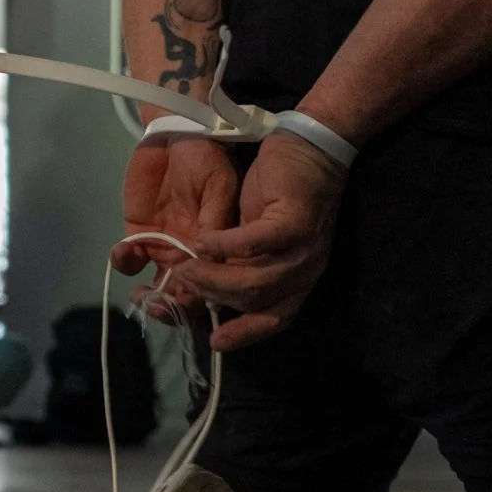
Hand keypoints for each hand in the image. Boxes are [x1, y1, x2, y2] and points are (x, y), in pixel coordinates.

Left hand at [114, 137, 240, 305]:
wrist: (173, 133)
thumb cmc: (204, 157)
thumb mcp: (219, 185)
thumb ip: (216, 221)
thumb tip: (214, 262)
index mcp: (219, 246)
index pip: (215, 282)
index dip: (204, 295)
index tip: (188, 295)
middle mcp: (192, 253)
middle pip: (185, 293)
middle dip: (171, 307)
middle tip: (157, 306)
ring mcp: (165, 246)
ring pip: (157, 285)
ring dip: (148, 296)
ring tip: (140, 295)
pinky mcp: (139, 233)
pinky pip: (130, 259)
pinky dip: (125, 262)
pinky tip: (124, 253)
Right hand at [184, 131, 348, 350]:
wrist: (310, 148)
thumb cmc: (280, 193)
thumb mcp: (258, 238)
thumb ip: (239, 264)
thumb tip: (207, 290)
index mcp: (300, 280)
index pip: (276, 319)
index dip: (245, 335)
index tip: (215, 343)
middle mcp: (307, 272)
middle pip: (254, 302)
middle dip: (212, 296)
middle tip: (181, 280)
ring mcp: (304, 250)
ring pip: (252, 281)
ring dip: (212, 276)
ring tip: (186, 263)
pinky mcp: (295, 223)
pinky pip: (253, 245)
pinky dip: (223, 246)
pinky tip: (203, 240)